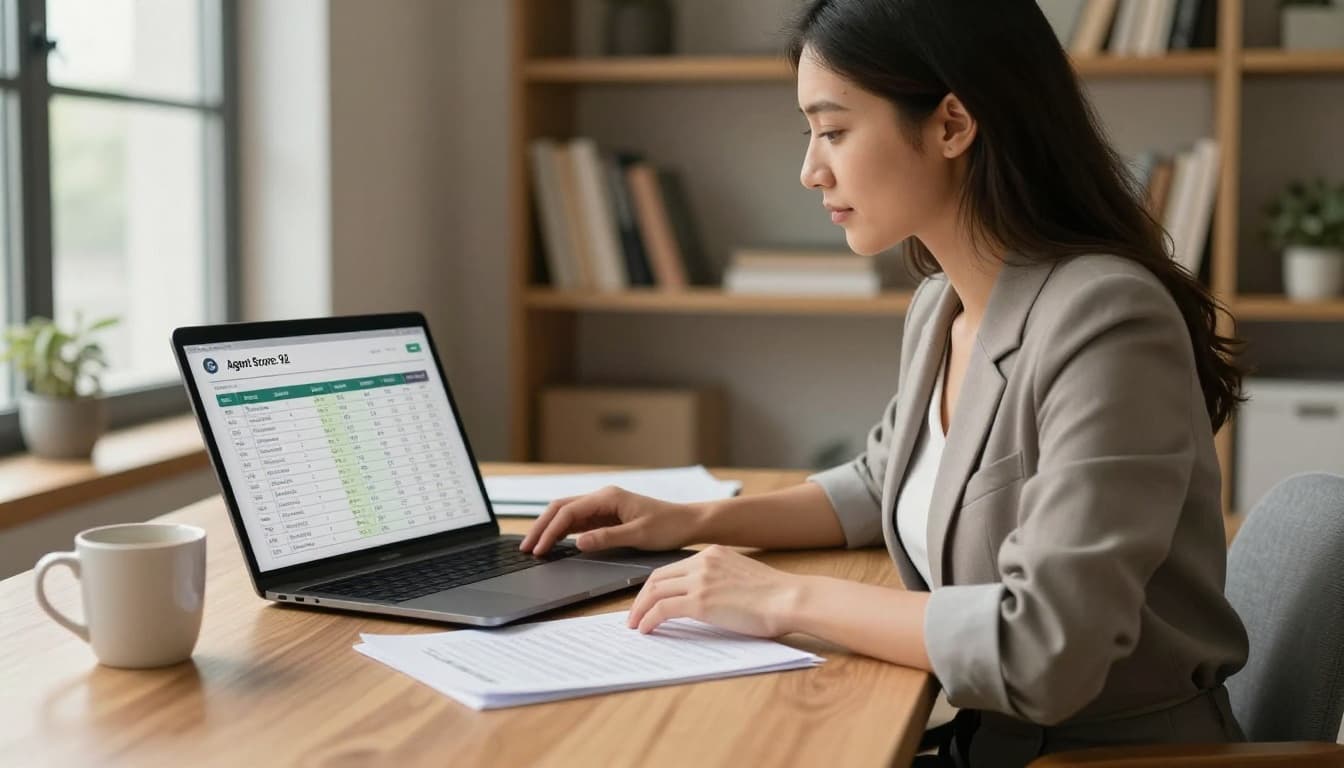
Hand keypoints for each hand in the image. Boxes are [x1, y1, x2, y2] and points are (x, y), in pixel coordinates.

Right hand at [518, 486, 702, 555]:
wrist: (688, 522)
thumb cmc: (668, 526)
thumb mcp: (638, 535)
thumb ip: (606, 538)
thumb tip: (578, 542)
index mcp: (608, 497)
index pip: (568, 512)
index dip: (550, 531)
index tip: (539, 549)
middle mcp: (602, 498)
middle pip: (561, 509)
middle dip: (541, 527)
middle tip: (526, 548)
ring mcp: (603, 507)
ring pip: (567, 515)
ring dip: (549, 529)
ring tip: (534, 547)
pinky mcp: (606, 517)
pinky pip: (578, 523)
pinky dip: (563, 533)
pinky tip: (554, 545)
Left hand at [626, 545, 802, 637]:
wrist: (790, 598)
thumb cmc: (775, 595)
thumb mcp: (741, 576)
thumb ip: (720, 580)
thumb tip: (704, 600)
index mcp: (713, 553)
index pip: (673, 568)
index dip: (655, 585)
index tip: (648, 600)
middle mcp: (703, 562)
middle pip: (657, 577)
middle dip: (641, 597)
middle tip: (634, 614)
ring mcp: (700, 580)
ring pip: (655, 591)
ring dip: (640, 609)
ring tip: (635, 625)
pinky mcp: (700, 601)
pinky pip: (663, 609)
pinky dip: (649, 619)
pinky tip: (647, 629)